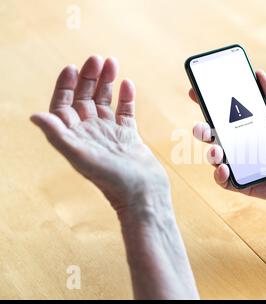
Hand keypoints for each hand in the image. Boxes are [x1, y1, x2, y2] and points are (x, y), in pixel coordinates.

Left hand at [31, 55, 169, 217]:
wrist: (143, 194)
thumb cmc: (112, 180)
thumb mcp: (81, 156)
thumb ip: (58, 135)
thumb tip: (35, 116)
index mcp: (75, 137)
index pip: (64, 106)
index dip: (65, 86)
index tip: (72, 67)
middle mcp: (90, 133)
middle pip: (85, 99)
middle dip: (88, 78)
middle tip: (96, 58)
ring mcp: (110, 134)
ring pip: (105, 101)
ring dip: (107, 82)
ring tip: (112, 62)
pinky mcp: (128, 136)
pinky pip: (125, 112)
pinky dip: (126, 97)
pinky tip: (128, 83)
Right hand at [189, 70, 265, 204]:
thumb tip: (258, 72)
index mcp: (251, 126)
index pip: (225, 114)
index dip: (208, 104)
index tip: (195, 91)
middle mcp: (243, 145)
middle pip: (214, 136)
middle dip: (202, 130)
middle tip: (202, 127)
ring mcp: (242, 164)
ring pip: (215, 157)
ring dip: (210, 152)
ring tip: (217, 149)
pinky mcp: (244, 183)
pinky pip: (225, 180)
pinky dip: (220, 175)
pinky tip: (225, 168)